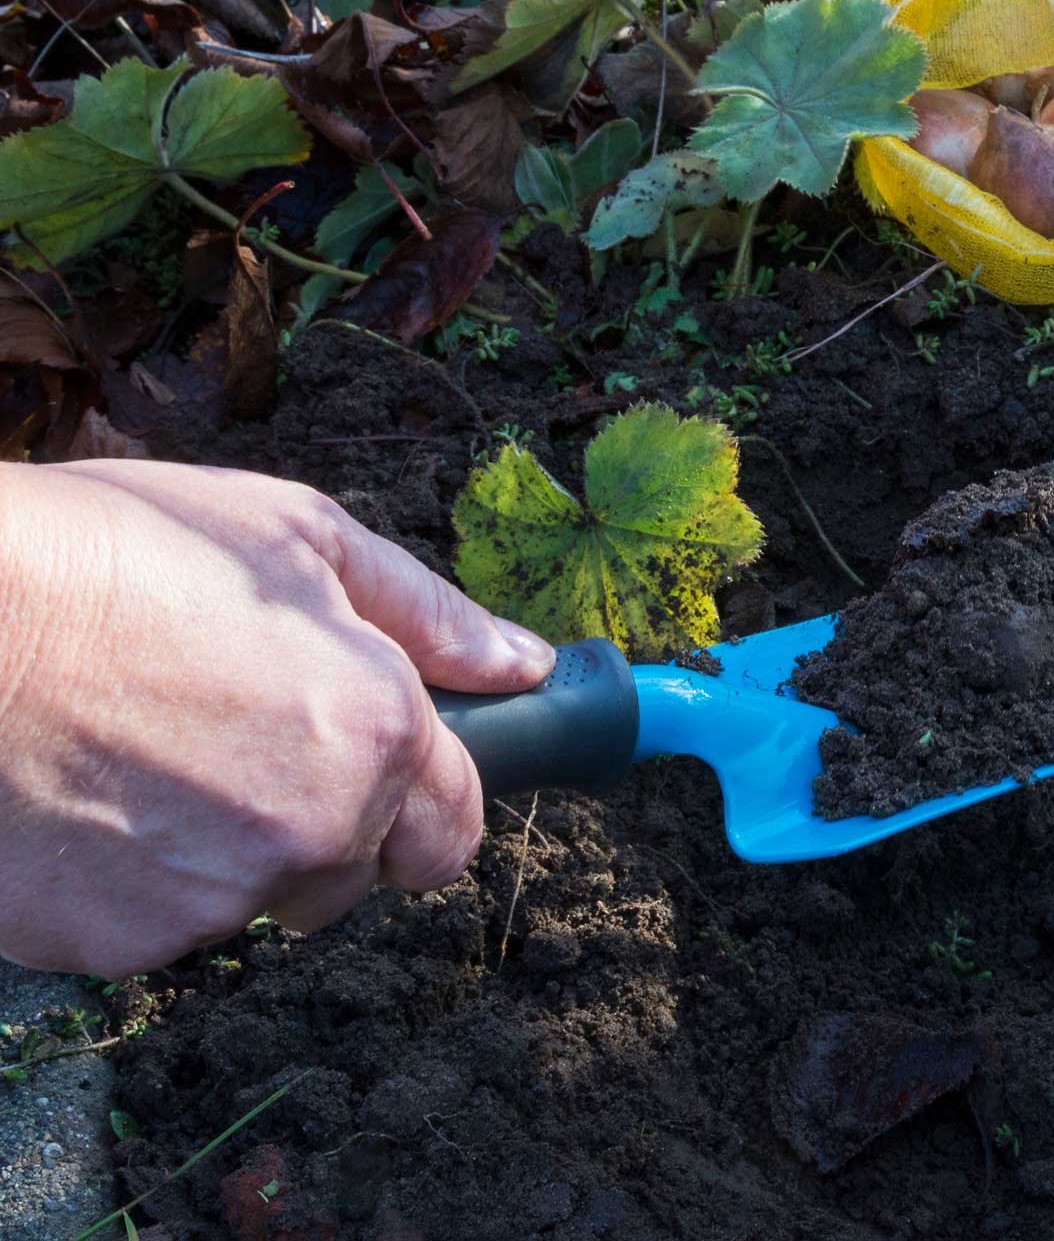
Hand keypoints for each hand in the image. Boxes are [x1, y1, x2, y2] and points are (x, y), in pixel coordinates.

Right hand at [0, 460, 553, 975]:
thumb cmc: (117, 554)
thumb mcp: (299, 537)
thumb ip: (429, 614)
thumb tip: (523, 663)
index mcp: (375, 732)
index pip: (456, 826)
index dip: (430, 796)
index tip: (393, 765)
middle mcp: (311, 831)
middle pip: (361, 871)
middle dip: (334, 820)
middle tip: (250, 732)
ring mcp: (211, 899)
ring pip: (261, 896)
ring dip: (235, 846)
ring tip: (157, 747)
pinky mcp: (117, 944)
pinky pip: (166, 924)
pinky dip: (148, 877)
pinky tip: (101, 792)